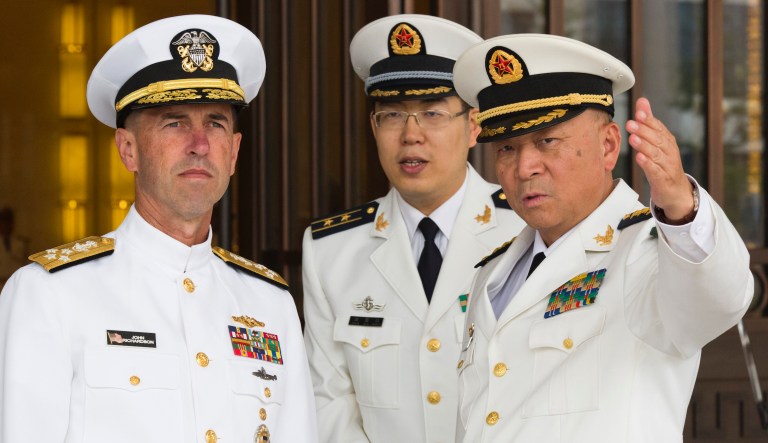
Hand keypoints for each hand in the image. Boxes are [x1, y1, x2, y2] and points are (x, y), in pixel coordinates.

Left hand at [626, 97, 693, 220]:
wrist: (676, 192)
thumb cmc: (664, 164)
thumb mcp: (657, 142)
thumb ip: (649, 122)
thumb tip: (642, 101)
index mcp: (667, 141)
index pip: (659, 128)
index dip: (649, 120)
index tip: (638, 112)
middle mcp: (669, 152)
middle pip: (657, 139)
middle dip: (644, 131)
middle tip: (631, 124)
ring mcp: (667, 166)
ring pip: (656, 154)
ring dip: (644, 146)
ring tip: (633, 139)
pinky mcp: (663, 180)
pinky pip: (656, 171)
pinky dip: (648, 164)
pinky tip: (639, 158)